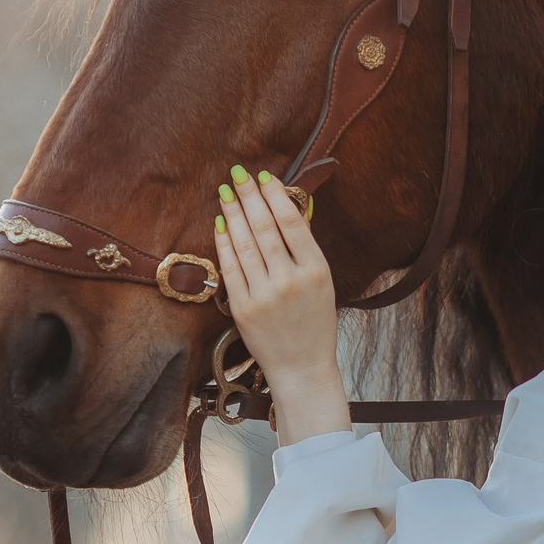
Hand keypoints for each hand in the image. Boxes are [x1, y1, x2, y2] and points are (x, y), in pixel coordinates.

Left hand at [214, 165, 351, 443]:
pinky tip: (220, 223)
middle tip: (237, 174)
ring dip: (233, 213)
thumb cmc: (315, 324)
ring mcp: (264, 295)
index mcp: (316, 271)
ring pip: (244, 243)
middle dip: (248, 196)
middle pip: (264, 228)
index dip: (274, 196)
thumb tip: (288, 208)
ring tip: (225, 192)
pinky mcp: (242, 308)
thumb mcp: (322, 283)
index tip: (263, 176)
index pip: (292, 222)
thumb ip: (305, 248)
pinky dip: (224, 242)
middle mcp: (290, 280)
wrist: (302, 369)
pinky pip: (229, 267)